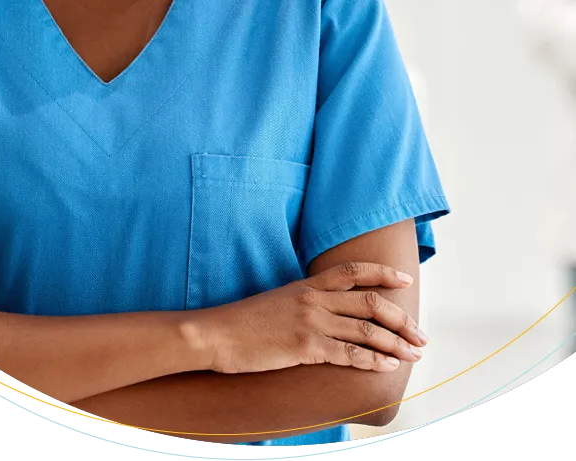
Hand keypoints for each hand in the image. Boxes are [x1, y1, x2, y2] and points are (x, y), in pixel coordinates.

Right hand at [202, 260, 426, 374]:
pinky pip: (349, 353)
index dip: (382, 273)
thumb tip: (328, 312)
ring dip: (395, 343)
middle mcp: (313, 299)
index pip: (352, 271)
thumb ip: (305, 302)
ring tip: (413, 354)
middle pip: (369, 302)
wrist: (218, 334)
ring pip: (366, 329)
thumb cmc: (244, 322)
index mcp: (306, 285)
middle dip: (400, 318)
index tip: (404, 278)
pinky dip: (373, 360)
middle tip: (419, 334)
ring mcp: (310, 321)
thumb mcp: (278, 302)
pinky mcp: (305, 346)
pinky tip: (387, 366)